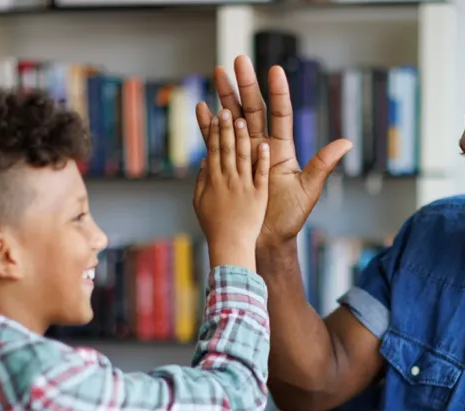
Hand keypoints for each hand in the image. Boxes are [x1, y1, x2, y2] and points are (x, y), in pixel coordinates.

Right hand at [192, 111, 269, 270]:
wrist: (233, 249)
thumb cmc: (215, 228)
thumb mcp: (200, 203)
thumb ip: (202, 181)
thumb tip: (204, 161)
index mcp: (215, 180)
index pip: (215, 149)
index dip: (214, 131)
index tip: (214, 113)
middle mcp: (230, 180)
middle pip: (228, 147)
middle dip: (226, 127)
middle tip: (225, 108)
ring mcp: (245, 187)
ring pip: (243, 156)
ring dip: (242, 138)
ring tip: (241, 119)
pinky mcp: (258, 196)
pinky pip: (260, 175)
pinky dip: (262, 162)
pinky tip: (264, 147)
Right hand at [195, 56, 352, 249]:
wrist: (267, 239)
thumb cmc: (290, 217)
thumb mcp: (308, 190)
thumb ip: (322, 165)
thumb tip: (346, 143)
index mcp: (281, 149)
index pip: (280, 113)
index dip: (278, 92)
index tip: (274, 70)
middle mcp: (262, 146)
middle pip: (252, 109)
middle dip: (245, 85)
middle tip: (237, 60)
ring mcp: (243, 154)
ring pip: (232, 119)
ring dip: (224, 97)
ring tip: (217, 74)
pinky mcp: (229, 165)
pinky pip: (216, 142)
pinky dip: (208, 126)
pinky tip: (202, 108)